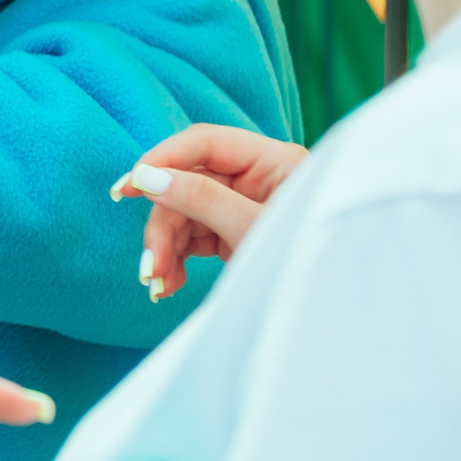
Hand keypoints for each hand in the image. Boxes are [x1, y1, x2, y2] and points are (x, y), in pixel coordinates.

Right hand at [111, 122, 308, 298]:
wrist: (331, 317)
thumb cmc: (305, 265)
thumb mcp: (251, 230)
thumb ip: (202, 199)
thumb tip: (147, 177)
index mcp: (273, 161)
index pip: (205, 143)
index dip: (162, 159)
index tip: (129, 185)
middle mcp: (256, 178)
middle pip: (188, 183)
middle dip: (163, 224)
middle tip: (149, 264)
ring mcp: (242, 205)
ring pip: (184, 213)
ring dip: (165, 248)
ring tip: (157, 285)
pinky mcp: (232, 232)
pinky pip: (192, 236)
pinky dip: (176, 259)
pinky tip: (168, 285)